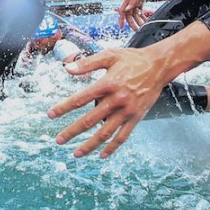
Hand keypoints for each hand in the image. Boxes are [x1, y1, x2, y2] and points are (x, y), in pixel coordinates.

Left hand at [47, 47, 165, 158]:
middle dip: (72, 131)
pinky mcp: (136, 117)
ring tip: (76, 153)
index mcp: (107, 84)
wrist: (159, 66)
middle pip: (90, 120)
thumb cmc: (133, 59)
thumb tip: (67, 69)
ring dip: (89, 145)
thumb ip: (88, 63)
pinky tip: (102, 154)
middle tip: (58, 140)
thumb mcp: (110, 55)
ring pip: (105, 132)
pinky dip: (112, 147)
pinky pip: (123, 136)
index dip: (63, 108)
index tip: (50, 115)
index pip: (80, 98)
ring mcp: (127, 111)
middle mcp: (116, 100)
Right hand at [117, 0, 157, 31]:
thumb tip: (127, 10)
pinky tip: (145, 20)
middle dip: (132, 23)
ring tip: (143, 26)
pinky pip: (139, 11)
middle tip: (137, 30)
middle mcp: (130, 1)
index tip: (121, 27)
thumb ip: (133, 2)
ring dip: (138, 21)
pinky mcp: (140, 1)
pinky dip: (142, 16)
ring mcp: (135, 1)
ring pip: (135, 14)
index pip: (122, 12)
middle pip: (129, 15)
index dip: (121, 20)